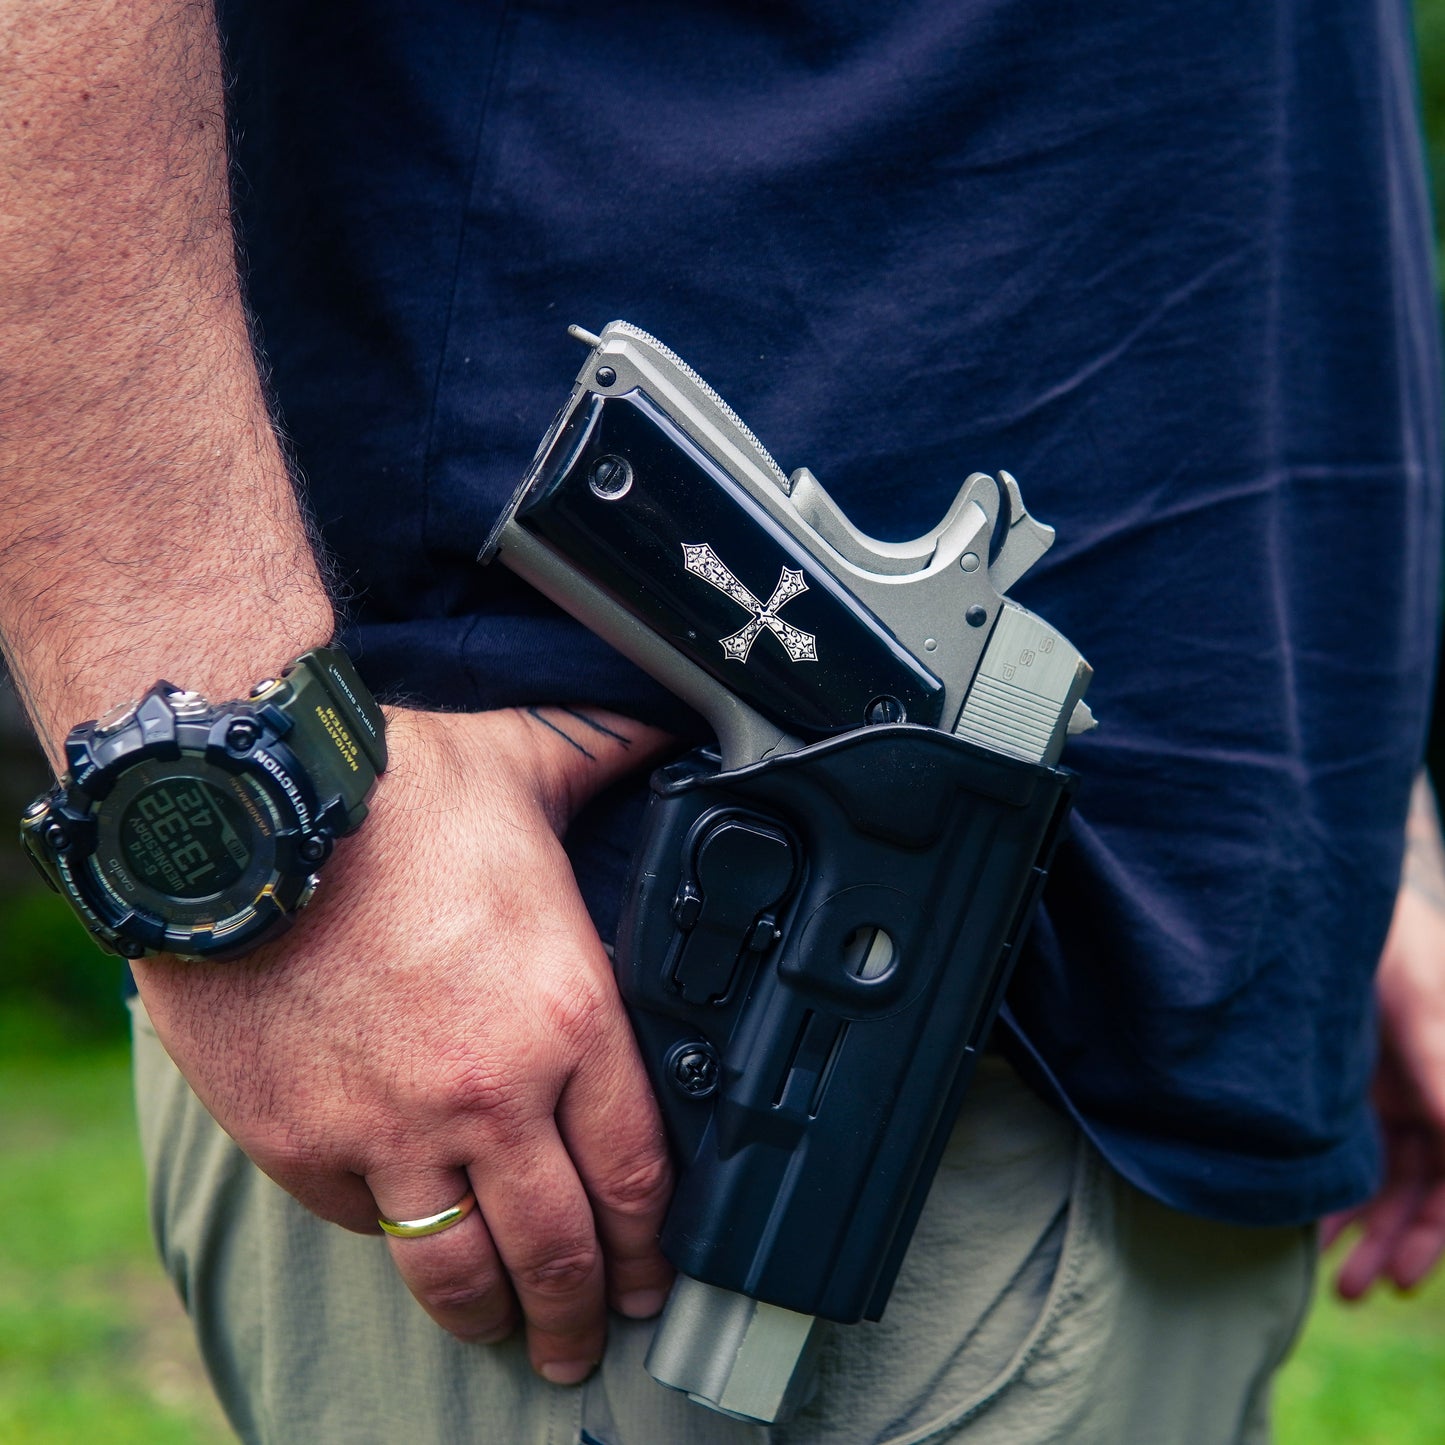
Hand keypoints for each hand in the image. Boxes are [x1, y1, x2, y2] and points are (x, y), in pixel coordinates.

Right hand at [132, 705, 676, 1383]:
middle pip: (556, 1246)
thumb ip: (613, 754)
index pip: (636, 1170)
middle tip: (582, 1344)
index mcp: (568, 1013)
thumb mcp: (529, 762)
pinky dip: (390, 1235)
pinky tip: (406, 1233)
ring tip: (502, 1332)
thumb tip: (675, 718)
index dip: (652, 1244)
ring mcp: (390, 1128)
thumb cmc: (393, 791)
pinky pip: (362, 1222)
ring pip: (456, 1266)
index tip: (652, 1278)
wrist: (246, 814)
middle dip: (578, 1312)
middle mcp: (491, 1092)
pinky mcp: (301, 1141)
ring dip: (487, 1312)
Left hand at [1323, 777, 1444, 1298]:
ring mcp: (1379, 1088)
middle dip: (1396, 1243)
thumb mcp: (1414, 998)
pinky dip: (1331, 1189)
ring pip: (1381, 1177)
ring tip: (1331, 1280)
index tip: (1404, 1274)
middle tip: (1357, 1291)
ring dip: (1362, 1228)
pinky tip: (1310, 1227)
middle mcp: (1422, 1092)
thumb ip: (1436, 1061)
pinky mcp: (1334, 1081)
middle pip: (1420, 1187)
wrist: (1316, 893)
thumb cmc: (1384, 937)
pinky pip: (1341, 1149)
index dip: (1436, 1230)